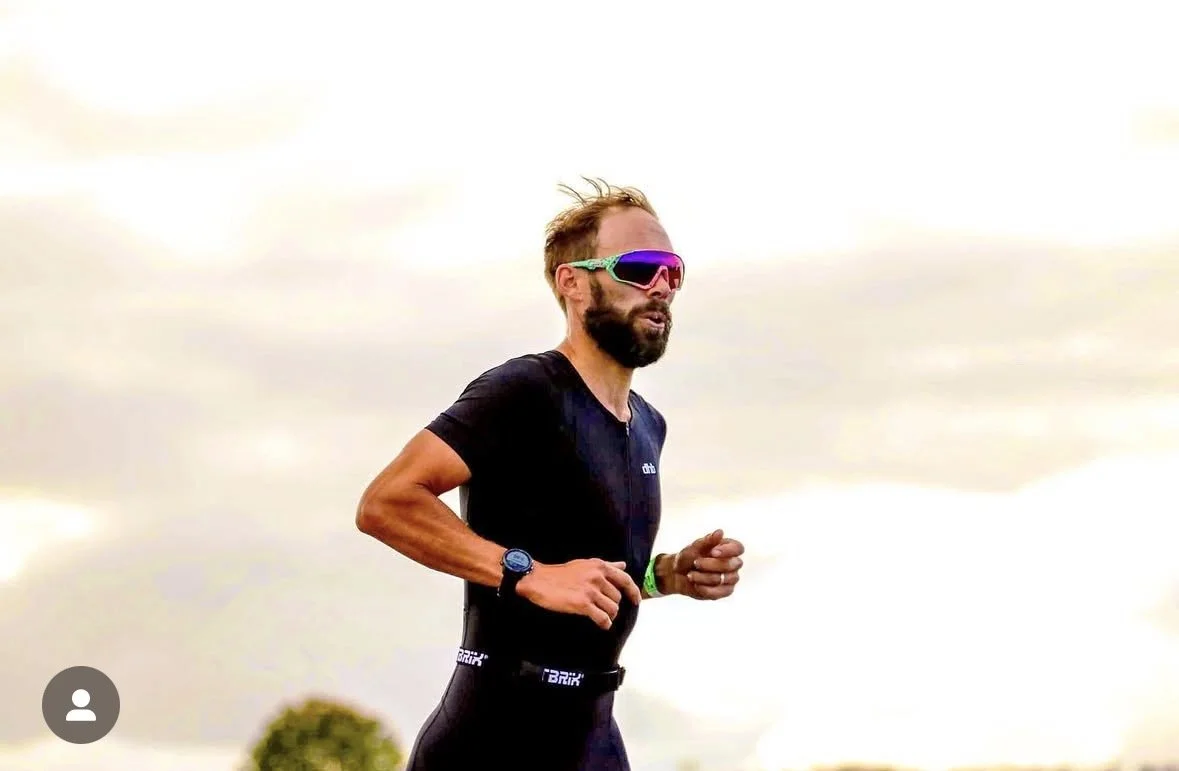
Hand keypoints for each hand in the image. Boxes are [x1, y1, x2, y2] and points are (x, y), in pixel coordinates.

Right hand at [516, 558, 641, 629]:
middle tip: (602, 608)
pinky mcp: (582, 604)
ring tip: (600, 615)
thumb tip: (623, 565)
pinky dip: (604, 623)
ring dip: (608, 615)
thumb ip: (606, 565)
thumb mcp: (586, 564)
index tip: (636, 601)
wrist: (538, 580)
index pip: (625, 580)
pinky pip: (602, 618)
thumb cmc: (561, 573)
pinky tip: (601, 624)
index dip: (634, 592)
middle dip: (612, 605)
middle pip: (617, 598)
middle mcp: (597, 577)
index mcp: (600, 566)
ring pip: (612, 609)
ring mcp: (590, 591)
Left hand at [668, 529, 743, 599]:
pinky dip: (705, 589)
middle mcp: (733, 563)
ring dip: (704, 577)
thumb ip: (707, 540)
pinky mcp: (725, 591)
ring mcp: (731, 578)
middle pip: (732, 565)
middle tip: (696, 562)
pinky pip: (720, 592)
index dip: (728, 551)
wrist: (678, 575)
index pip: (738, 548)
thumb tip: (720, 532)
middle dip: (711, 564)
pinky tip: (696, 585)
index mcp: (728, 548)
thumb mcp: (694, 547)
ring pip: (723, 579)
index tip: (712, 552)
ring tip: (690, 575)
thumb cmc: (688, 558)